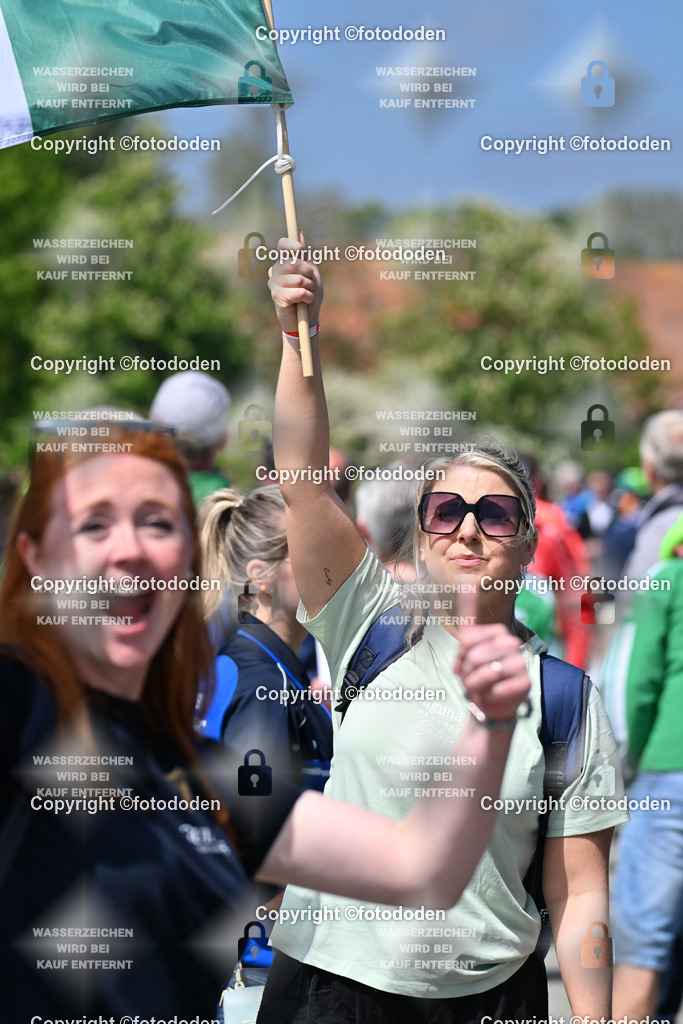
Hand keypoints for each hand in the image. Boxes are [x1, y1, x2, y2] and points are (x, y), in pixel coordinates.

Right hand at [268, 234, 323, 334]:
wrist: (306, 319)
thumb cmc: (309, 296)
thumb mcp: (311, 273)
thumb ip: (305, 256)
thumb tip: (300, 234)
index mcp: (284, 262)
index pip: (284, 245)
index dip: (293, 245)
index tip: (301, 251)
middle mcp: (276, 270)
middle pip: (295, 262)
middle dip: (308, 273)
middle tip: (309, 284)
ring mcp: (274, 283)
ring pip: (299, 279)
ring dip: (310, 288)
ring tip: (306, 296)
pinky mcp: (277, 296)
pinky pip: (299, 291)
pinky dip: (307, 297)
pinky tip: (304, 303)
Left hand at [453, 585, 529, 723]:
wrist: (488, 706)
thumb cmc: (476, 676)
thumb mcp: (465, 649)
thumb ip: (465, 621)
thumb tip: (466, 580)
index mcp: (498, 632)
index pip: (468, 638)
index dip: (460, 654)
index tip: (462, 663)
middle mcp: (512, 644)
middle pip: (475, 655)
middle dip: (466, 671)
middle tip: (469, 680)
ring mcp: (521, 663)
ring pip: (485, 671)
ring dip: (474, 685)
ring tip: (478, 689)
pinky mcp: (526, 683)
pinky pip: (496, 688)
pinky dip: (488, 696)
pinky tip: (492, 697)